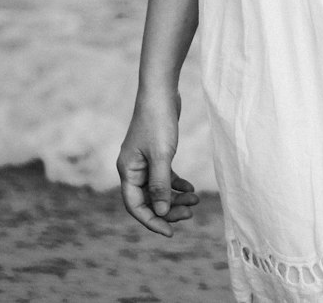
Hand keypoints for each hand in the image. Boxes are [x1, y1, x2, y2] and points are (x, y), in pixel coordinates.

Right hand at [117, 89, 197, 236]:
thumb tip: (162, 213)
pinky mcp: (156, 153)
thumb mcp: (161, 155)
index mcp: (127, 171)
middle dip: (169, 209)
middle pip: (148, 200)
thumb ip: (160, 186)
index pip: (136, 206)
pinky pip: (165, 177)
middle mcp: (133, 168)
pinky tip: (191, 189)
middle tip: (190, 214)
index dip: (152, 221)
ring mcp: (144, 161)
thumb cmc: (158, 121)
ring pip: (158, 189)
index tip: (170, 232)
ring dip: (175, 197)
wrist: (161, 90)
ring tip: (195, 201)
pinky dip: (177, 184)